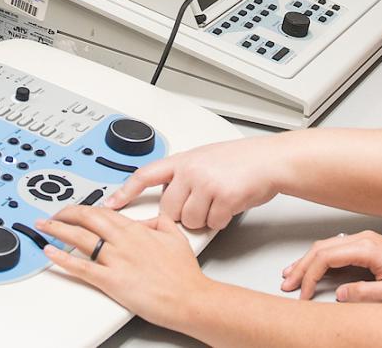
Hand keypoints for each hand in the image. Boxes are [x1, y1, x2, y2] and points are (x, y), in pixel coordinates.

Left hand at [37, 205, 212, 326]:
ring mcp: (116, 260)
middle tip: (52, 215)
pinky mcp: (112, 281)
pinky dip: (62, 259)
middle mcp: (123, 241)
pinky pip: (82, 267)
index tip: (74, 210)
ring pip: (80, 238)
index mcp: (137, 230)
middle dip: (65, 214)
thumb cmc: (184, 274)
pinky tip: (50, 253)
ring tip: (43, 226)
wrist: (189, 298)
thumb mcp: (175, 237)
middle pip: (87, 218)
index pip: (103, 212)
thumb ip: (160, 222)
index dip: (84, 209)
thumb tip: (151, 218)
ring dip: (57, 230)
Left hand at [103, 137, 286, 230]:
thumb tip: (167, 190)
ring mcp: (206, 183)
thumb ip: (183, 173)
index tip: (110, 204)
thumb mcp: (205, 158)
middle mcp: (191, 170)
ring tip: (218, 202)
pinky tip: (230, 205)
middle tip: (200, 205)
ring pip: (190, 220)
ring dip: (204, 218)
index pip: (144, 175)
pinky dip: (222, 219)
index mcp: (182, 159)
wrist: (271, 160)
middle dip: (182, 214)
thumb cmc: (242, 161)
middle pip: (168, 209)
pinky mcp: (223, 197)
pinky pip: (213, 223)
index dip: (125, 192)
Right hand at [280, 230, 381, 305]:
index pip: (326, 257)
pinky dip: (320, 258)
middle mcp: (364, 239)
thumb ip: (363, 294)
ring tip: (292, 276)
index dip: (310, 276)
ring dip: (308, 261)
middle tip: (287, 284)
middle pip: (321, 249)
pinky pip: (337, 248)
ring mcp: (366, 240)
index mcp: (367, 248)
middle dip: (301, 267)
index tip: (304, 294)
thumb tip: (339, 294)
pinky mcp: (369, 246)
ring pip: (327, 246)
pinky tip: (314, 267)